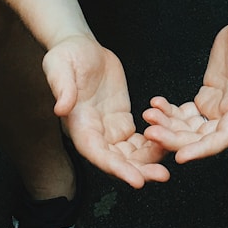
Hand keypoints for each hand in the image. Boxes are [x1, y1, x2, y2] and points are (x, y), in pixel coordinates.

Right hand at [43, 35, 169, 187]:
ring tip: (168, 165)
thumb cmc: (66, 55)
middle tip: (162, 175)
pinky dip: (152, 144)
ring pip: (130, 154)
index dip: (117, 168)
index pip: (97, 153)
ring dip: (148, 161)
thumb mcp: (60, 67)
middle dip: (139, 170)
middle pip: (117, 160)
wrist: (80, 46)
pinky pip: (138, 139)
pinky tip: (168, 143)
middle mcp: (94, 132)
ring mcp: (108, 127)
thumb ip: (62, 88)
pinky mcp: (121, 119)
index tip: (136, 180)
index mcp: (78, 124)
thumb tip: (60, 108)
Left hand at [143, 11, 227, 161]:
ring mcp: (217, 107)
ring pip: (189, 129)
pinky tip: (156, 104)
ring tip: (148, 115)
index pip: (224, 137)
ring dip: (168, 127)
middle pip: (201, 138)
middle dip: (175, 139)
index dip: (202, 150)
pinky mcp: (207, 96)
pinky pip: (185, 114)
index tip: (181, 156)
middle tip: (151, 133)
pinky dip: (169, 112)